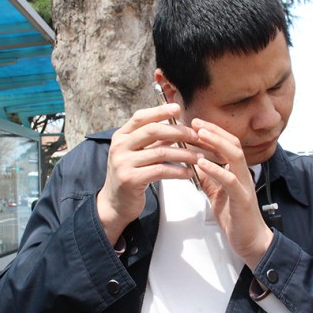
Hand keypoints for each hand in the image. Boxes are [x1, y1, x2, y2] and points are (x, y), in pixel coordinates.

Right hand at [97, 103, 199, 244]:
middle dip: (177, 131)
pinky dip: (178, 171)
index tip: (178, 108)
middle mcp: (120, 147)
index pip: (141, 117)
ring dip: (183, 154)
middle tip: (196, 136)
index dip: (159, 111)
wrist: (115, 203)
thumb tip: (176, 126)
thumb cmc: (131, 175)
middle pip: (152, 131)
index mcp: (120, 136)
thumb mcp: (136, 154)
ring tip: (198, 157)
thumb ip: (151, 141)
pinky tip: (188, 173)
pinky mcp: (131, 179)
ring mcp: (123, 163)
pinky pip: (160, 171)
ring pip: (160, 152)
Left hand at [191, 119, 273, 267]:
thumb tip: (195, 164)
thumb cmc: (236, 218)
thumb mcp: (218, 194)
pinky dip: (215, 170)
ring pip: (235, 157)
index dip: (214, 132)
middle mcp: (244, 175)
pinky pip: (230, 180)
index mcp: (238, 172)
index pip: (228, 144)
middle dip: (215, 131)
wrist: (251, 242)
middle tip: (196, 122)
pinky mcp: (242, 199)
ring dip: (217, 143)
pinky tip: (201, 163)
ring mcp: (245, 185)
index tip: (196, 123)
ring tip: (200, 135)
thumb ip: (209, 179)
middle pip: (233, 144)